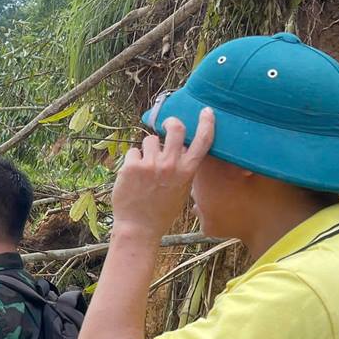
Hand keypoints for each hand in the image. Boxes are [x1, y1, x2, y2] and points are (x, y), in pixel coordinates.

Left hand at [113, 109, 214, 236]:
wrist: (138, 227)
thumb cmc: (161, 211)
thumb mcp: (182, 190)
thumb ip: (183, 169)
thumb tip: (181, 148)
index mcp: (187, 172)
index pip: (203, 141)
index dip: (206, 123)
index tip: (206, 111)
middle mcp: (171, 165)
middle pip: (176, 128)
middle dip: (170, 122)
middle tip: (166, 124)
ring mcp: (151, 164)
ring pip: (150, 140)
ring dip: (147, 149)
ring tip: (145, 169)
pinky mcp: (132, 166)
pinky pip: (133, 152)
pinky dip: (132, 161)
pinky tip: (132, 178)